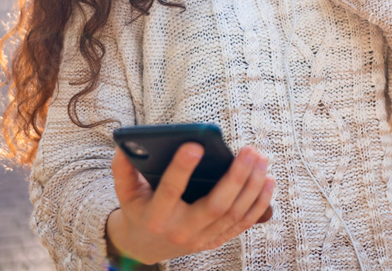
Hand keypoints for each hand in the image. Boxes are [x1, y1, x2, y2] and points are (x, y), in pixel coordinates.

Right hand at [106, 143, 274, 264]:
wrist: (145, 247)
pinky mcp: (215, 241)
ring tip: (261, 160)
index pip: (170, 191)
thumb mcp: (126, 192)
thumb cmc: (139, 209)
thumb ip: (123, 169)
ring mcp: (201, 239)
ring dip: (252, 186)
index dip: (181, 168)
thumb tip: (125, 144)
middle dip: (236, 178)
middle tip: (250, 151)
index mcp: (156, 216)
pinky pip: (242, 224)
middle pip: (215, 206)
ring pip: (234, 214)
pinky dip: (259, 203)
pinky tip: (268, 180)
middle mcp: (181, 231)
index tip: (195, 145)